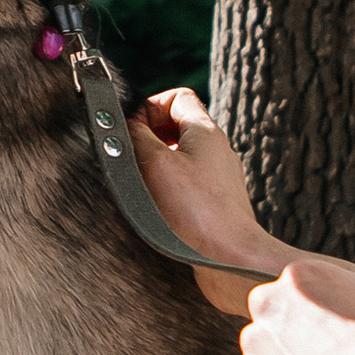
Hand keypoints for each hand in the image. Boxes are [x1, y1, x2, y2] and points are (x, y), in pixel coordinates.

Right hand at [131, 87, 284, 310]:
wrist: (231, 257)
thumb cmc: (198, 212)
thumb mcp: (155, 164)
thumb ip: (134, 137)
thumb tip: (123, 125)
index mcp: (205, 131)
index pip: (177, 97)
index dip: (148, 107)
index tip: (132, 130)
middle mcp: (217, 150)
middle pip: (177, 127)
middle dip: (149, 139)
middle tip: (133, 159)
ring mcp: (220, 177)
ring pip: (181, 157)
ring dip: (157, 167)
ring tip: (144, 187)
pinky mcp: (218, 203)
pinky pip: (188, 184)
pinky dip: (170, 190)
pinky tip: (161, 210)